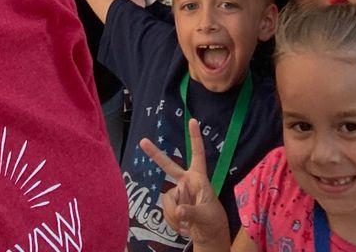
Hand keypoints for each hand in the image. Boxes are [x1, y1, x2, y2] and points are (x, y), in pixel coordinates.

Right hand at [139, 118, 230, 248]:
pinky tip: (182, 226)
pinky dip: (172, 220)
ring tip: (186, 224)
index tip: (193, 120)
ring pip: (167, 198)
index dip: (195, 138)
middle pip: (169, 166)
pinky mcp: (172, 205)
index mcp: (199, 178)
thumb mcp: (206, 215)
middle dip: (155, 154)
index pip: (198, 154)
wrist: (207, 236)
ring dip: (174, 214)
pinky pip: (165, 210)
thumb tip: (179, 209)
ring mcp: (178, 193)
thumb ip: (192, 212)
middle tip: (142, 141)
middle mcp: (186, 182)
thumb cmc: (212, 220)